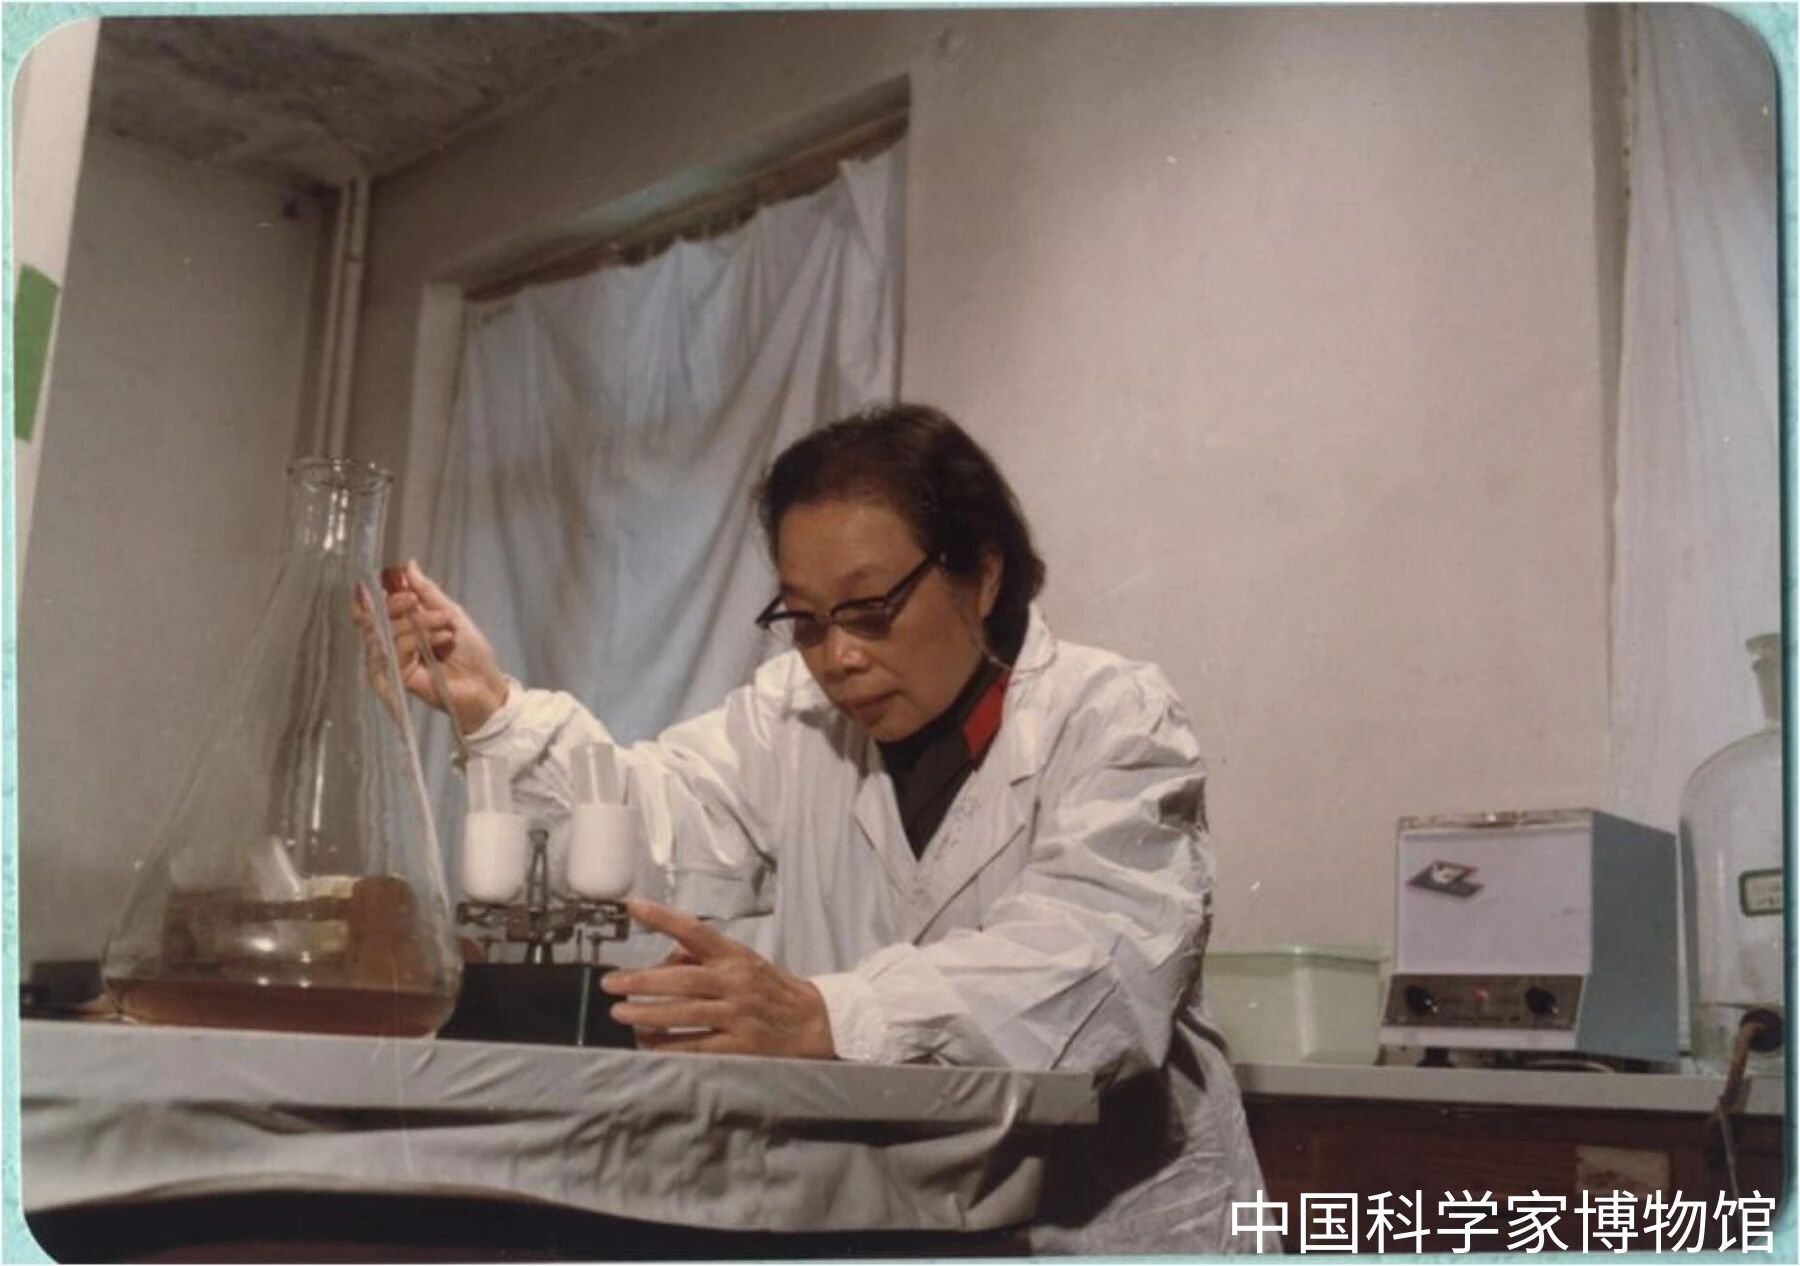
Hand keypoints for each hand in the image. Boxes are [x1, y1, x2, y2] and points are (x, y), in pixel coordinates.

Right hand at [377, 560, 508, 733]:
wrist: (485, 684)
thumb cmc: (471, 652)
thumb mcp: (450, 614)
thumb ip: (427, 592)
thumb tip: (408, 565)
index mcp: (405, 626)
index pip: (377, 609)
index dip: (378, 595)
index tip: (394, 583)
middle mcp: (395, 643)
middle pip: (377, 618)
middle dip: (397, 604)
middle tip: (416, 601)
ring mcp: (395, 661)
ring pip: (388, 632)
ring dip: (419, 623)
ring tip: (445, 626)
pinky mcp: (398, 677)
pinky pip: (396, 651)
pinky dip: (417, 641)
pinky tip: (441, 640)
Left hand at [601, 899, 836, 1058]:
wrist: (814, 1020)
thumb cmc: (769, 987)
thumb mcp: (741, 961)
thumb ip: (702, 958)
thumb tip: (661, 959)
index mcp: (735, 955)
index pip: (696, 930)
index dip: (664, 917)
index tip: (633, 906)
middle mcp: (736, 982)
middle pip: (683, 979)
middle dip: (642, 981)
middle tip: (611, 982)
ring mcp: (739, 1015)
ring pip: (687, 1013)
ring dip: (649, 1013)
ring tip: (618, 1013)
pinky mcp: (741, 1045)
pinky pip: (698, 1045)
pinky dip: (669, 1044)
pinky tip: (646, 1043)